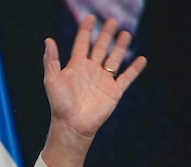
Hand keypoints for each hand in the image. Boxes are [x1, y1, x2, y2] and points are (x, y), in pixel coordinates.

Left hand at [41, 14, 146, 166]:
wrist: (72, 124)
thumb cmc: (59, 103)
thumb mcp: (52, 79)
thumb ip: (51, 60)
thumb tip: (48, 40)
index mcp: (76, 66)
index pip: (82, 44)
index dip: (85, 31)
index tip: (91, 18)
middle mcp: (91, 71)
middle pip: (100, 48)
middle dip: (106, 34)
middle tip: (112, 21)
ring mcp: (103, 80)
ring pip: (114, 59)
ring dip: (121, 47)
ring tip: (126, 33)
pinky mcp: (114, 91)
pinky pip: (127, 78)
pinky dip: (135, 69)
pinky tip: (142, 59)